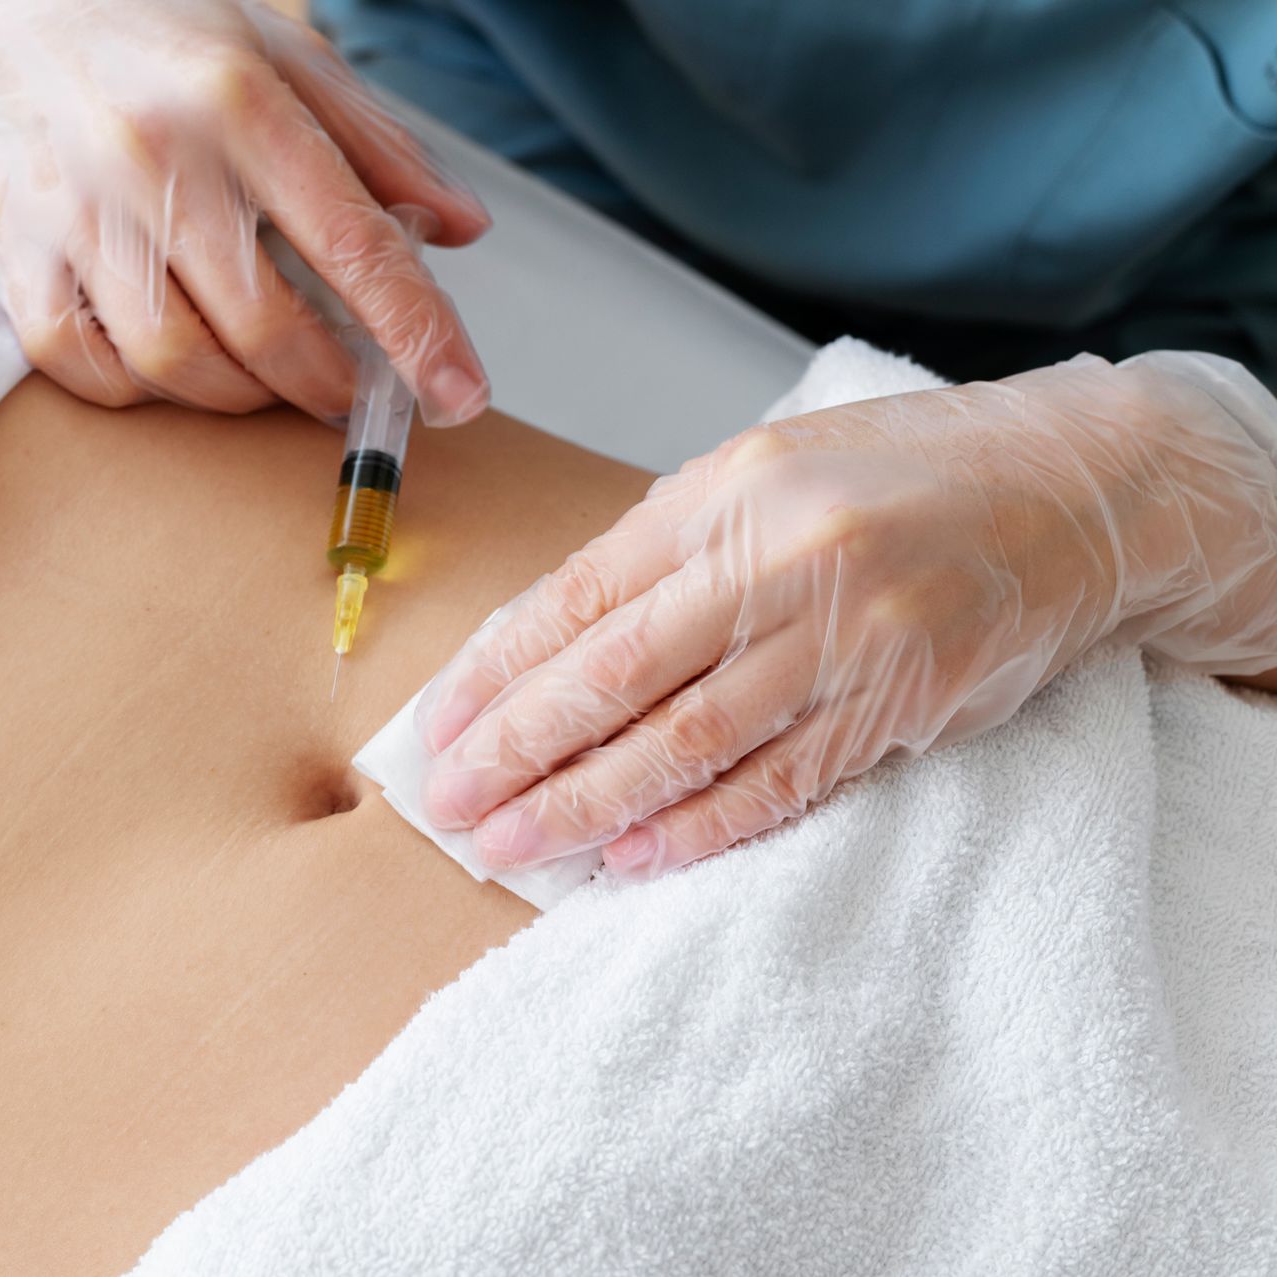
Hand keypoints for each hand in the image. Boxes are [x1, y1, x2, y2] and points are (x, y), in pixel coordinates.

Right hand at [0, 0, 491, 424]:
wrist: (7, 0)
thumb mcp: (285, 60)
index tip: (459, 394)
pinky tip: (168, 359)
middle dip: (325, 383)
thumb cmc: (159, 33)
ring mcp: (79, 210)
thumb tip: (459, 227)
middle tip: (347, 386)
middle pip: (264, 327)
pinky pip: (78, 362)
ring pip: (173, 360)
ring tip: (261, 373)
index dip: (415, 332)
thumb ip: (377, 145)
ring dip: (237, 394)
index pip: (351, 242)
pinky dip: (136, 386)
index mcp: (240, 103)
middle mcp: (157, 158)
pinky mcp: (15, 248)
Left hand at [416, 354, 1276, 878]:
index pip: (579, 596)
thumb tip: (549, 647)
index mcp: (725, 492)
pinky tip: (632, 858)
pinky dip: (699, 827)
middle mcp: (780, 560)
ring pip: (687, 741)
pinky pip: (778, 781)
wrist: (1074, 492)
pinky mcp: (899, 706)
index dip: (498, 673)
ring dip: (589, 804)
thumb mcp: (763, 472)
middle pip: (617, 676)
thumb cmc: (902, 475)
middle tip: (450, 807)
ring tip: (515, 846)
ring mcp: (845, 638)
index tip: (438, 730)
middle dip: (519, 751)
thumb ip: (662, 551)